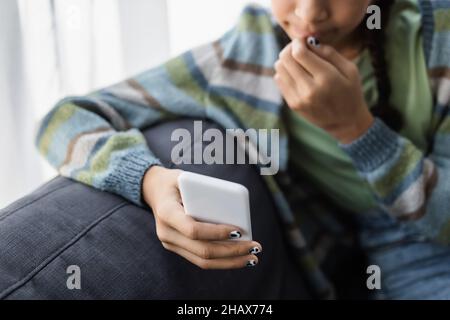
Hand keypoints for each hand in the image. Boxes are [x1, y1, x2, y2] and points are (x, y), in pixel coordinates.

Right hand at [142, 166, 261, 268]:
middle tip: (255, 247)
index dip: (217, 233)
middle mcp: (166, 233)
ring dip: (230, 262)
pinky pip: (201, 260)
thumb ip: (205, 189)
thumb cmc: (176, 182)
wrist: (154, 190)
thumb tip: (233, 207)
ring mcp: (170, 243)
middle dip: (231, 251)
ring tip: (252, 258)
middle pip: (202, 250)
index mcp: (166, 213)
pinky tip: (240, 258)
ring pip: (203, 261)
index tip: (240, 231)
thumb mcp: (186, 178)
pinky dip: (222, 261)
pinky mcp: (178, 248)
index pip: (193, 230)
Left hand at [274, 38, 373, 143]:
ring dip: (286, 60)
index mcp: (326, 78)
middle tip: (299, 48)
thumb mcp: (350, 70)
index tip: (304, 40)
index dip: (298, 42)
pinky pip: (279, 80)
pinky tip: (297, 74)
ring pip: (279, 68)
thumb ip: (330, 53)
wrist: (345, 122)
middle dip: (290, 48)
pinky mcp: (292, 104)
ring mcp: (299, 98)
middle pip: (286, 58)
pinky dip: (285, 72)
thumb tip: (309, 41)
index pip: (299, 53)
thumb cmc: (350, 92)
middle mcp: (309, 89)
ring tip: (298, 61)